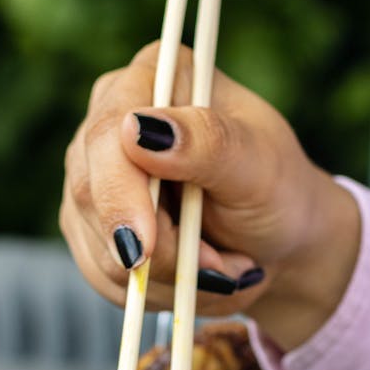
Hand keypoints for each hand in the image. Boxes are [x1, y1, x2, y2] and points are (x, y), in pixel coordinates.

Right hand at [60, 42, 360, 350]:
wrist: (279, 245)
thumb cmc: (278, 193)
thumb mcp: (259, 165)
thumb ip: (207, 142)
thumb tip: (138, 130)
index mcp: (155, 78)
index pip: (106, 135)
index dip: (119, 197)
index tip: (145, 249)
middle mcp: (112, 120)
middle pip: (91, 196)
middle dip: (160, 250)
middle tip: (220, 266)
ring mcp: (94, 178)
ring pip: (99, 248)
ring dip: (166, 276)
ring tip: (220, 264)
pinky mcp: (92, 230)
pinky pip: (104, 277)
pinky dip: (155, 291)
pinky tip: (194, 276)